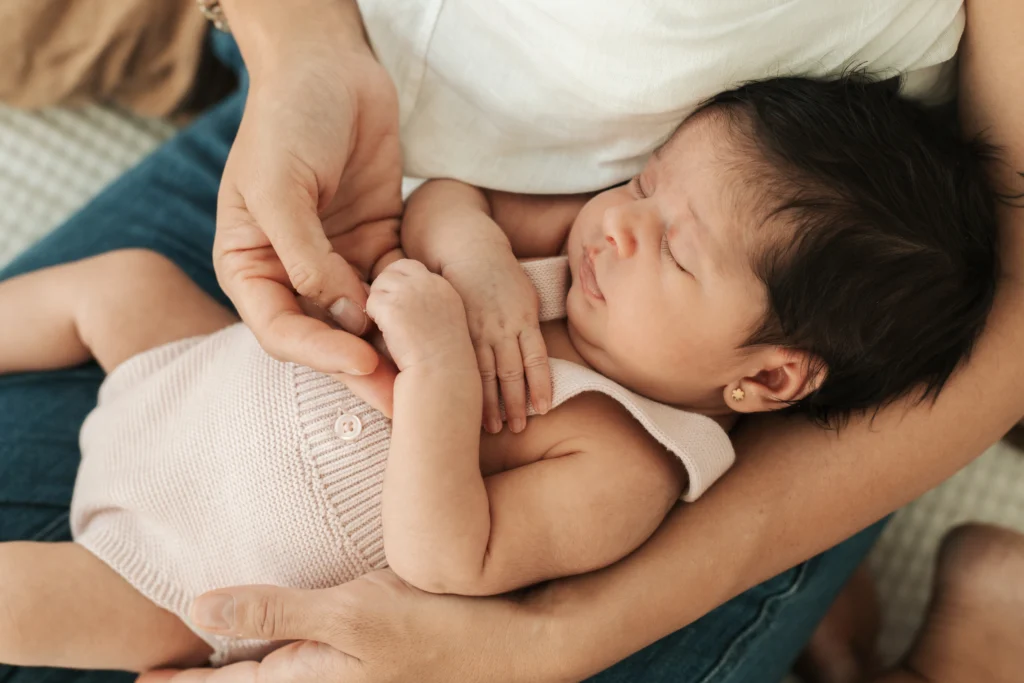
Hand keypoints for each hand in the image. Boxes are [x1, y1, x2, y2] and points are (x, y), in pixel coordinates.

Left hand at [136, 570, 545, 682]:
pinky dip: (285, 662)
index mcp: (310, 682)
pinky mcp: (375, 666)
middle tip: (163, 677)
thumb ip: (274, 609)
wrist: (513, 645)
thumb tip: (197, 606)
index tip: (141, 680)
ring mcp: (352, 680)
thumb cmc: (435, 630)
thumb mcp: (349, 615)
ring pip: (283, 679)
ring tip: (220, 663)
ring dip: (247, 672)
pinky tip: (290, 649)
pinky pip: (312, 669)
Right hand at [213, 43, 402, 407]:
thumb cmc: (288, 119)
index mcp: (251, 265)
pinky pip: (400, 286)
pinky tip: (447, 321)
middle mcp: (293, 272)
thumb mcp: (279, 185)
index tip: (364, 362)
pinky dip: (419, 305)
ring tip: (433, 375)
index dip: (320, 352)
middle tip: (406, 403)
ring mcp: (338, 260)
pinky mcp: (378, 244)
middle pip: (328, 336)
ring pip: (368, 319)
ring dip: (398, 346)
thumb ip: (304, 253)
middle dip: (366, 369)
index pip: (279, 329)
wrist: (330, 67)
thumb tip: (343, 312)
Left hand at [365, 259, 475, 371]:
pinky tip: (388, 336)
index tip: (400, 308)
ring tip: (392, 330)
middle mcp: (428, 283)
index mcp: (443, 286)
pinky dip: (373, 318)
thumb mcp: (444, 321)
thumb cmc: (442, 359)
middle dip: (386, 288)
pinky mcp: (392, 306)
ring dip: (379, 305)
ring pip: (379, 284)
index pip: (412, 268)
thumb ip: (426, 302)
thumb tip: (398, 296)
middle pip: (394, 269)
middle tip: (389, 316)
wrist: (442, 376)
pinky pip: (370, 302)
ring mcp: (410, 292)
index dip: (400, 285)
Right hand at [444, 257, 550, 433]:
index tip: (543, 409)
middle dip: (515, 404)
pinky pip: (464, 361)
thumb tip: (536, 356)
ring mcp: (478, 329)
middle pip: (512, 373)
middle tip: (518, 429)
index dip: (541, 386)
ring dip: (490, 403)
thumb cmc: (502, 275)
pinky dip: (469, 384)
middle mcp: (503, 327)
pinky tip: (468, 401)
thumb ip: (531, 327)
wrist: (469, 251)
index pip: (536, 360)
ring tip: (493, 428)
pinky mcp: (458, 329)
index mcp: (525, 319)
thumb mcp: (527, 295)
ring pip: (487, 373)